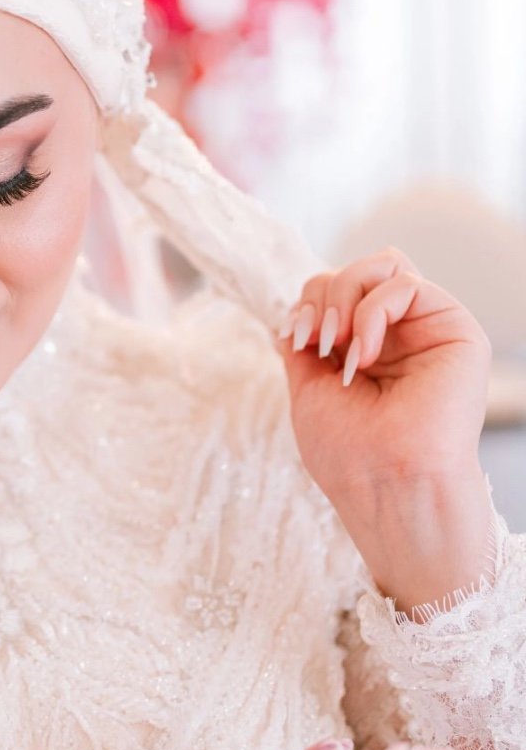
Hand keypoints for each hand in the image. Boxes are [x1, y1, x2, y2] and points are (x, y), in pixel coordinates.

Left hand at [276, 248, 494, 614]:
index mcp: (365, 349)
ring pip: (382, 264)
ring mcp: (426, 330)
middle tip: (316, 340)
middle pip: (356, 271)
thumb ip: (304, 342)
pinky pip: (406, 283)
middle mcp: (398, 336)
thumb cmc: (349, 452)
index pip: (334, 291)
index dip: (308, 303)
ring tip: (335, 344)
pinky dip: (372, 310)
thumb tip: (295, 310)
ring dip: (344, 296)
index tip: (294, 338)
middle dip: (322, 294)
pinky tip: (363, 353)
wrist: (385, 484)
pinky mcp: (456, 329)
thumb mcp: (308, 388)